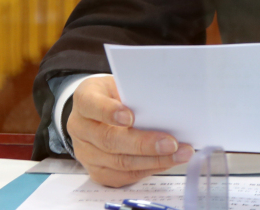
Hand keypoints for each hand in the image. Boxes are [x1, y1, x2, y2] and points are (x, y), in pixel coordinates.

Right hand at [66, 75, 193, 186]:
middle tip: (171, 143)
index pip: (91, 105)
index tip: (130, 116)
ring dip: (153, 160)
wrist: (100, 111)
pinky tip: (167, 162)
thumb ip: (136, 93)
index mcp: (84, 99)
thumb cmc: (116, 95)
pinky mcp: (97, 171)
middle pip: (109, 140)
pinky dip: (148, 169)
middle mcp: (80, 128)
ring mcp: (86, 153)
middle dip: (144, 144)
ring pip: (119, 162)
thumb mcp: (122, 84)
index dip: (109, 112)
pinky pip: (123, 176)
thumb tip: (168, 104)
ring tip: (179, 154)